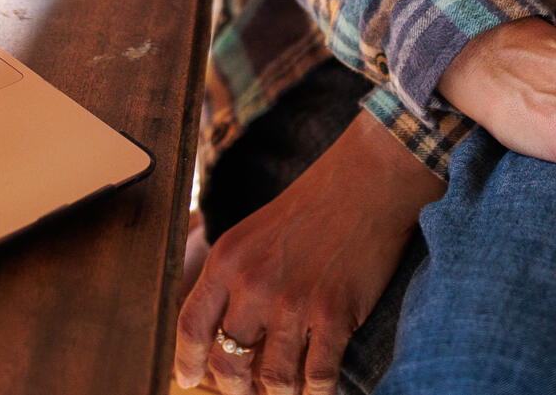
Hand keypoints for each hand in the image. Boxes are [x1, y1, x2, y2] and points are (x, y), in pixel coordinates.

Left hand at [176, 111, 441, 394]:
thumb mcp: (255, 234)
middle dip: (238, 390)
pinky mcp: (333, 314)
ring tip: (287, 394)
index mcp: (227, 259)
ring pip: (274, 380)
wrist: (367, 181)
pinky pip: (317, 377)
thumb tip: (226, 332)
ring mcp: (293, 301)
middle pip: (229, 363)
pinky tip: (319, 391)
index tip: (190, 381)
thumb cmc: (313, 206)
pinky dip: (317, 393)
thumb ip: (235, 278)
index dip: (187, 363)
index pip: (191, 326)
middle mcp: (252, 283)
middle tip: (249, 394)